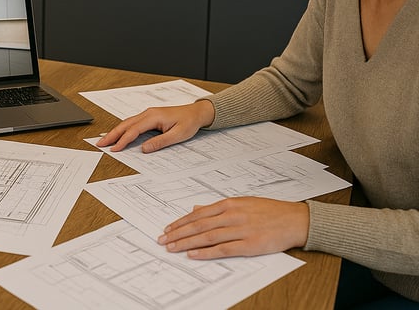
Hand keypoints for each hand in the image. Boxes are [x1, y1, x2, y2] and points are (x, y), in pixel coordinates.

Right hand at [96, 99, 214, 152]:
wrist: (196, 112)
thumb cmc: (188, 122)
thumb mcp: (178, 135)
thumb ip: (160, 142)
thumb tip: (144, 149)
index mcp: (153, 117)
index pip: (134, 130)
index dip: (123, 140)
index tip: (114, 148)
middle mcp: (148, 113)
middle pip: (126, 124)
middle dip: (112, 134)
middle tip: (101, 143)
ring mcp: (148, 114)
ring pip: (127, 123)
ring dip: (116, 131)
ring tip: (106, 140)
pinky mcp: (149, 117)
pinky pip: (133, 123)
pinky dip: (123, 129)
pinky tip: (119, 134)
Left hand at [159, 197, 309, 258]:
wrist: (294, 220)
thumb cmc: (269, 211)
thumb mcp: (242, 203)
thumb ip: (218, 208)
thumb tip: (196, 209)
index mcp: (229, 204)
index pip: (198, 214)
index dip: (180, 222)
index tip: (167, 229)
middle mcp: (232, 215)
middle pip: (198, 225)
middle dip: (178, 233)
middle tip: (163, 240)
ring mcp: (240, 230)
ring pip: (207, 236)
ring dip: (186, 243)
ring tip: (172, 248)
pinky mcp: (249, 244)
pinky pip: (223, 249)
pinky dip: (206, 252)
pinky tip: (193, 254)